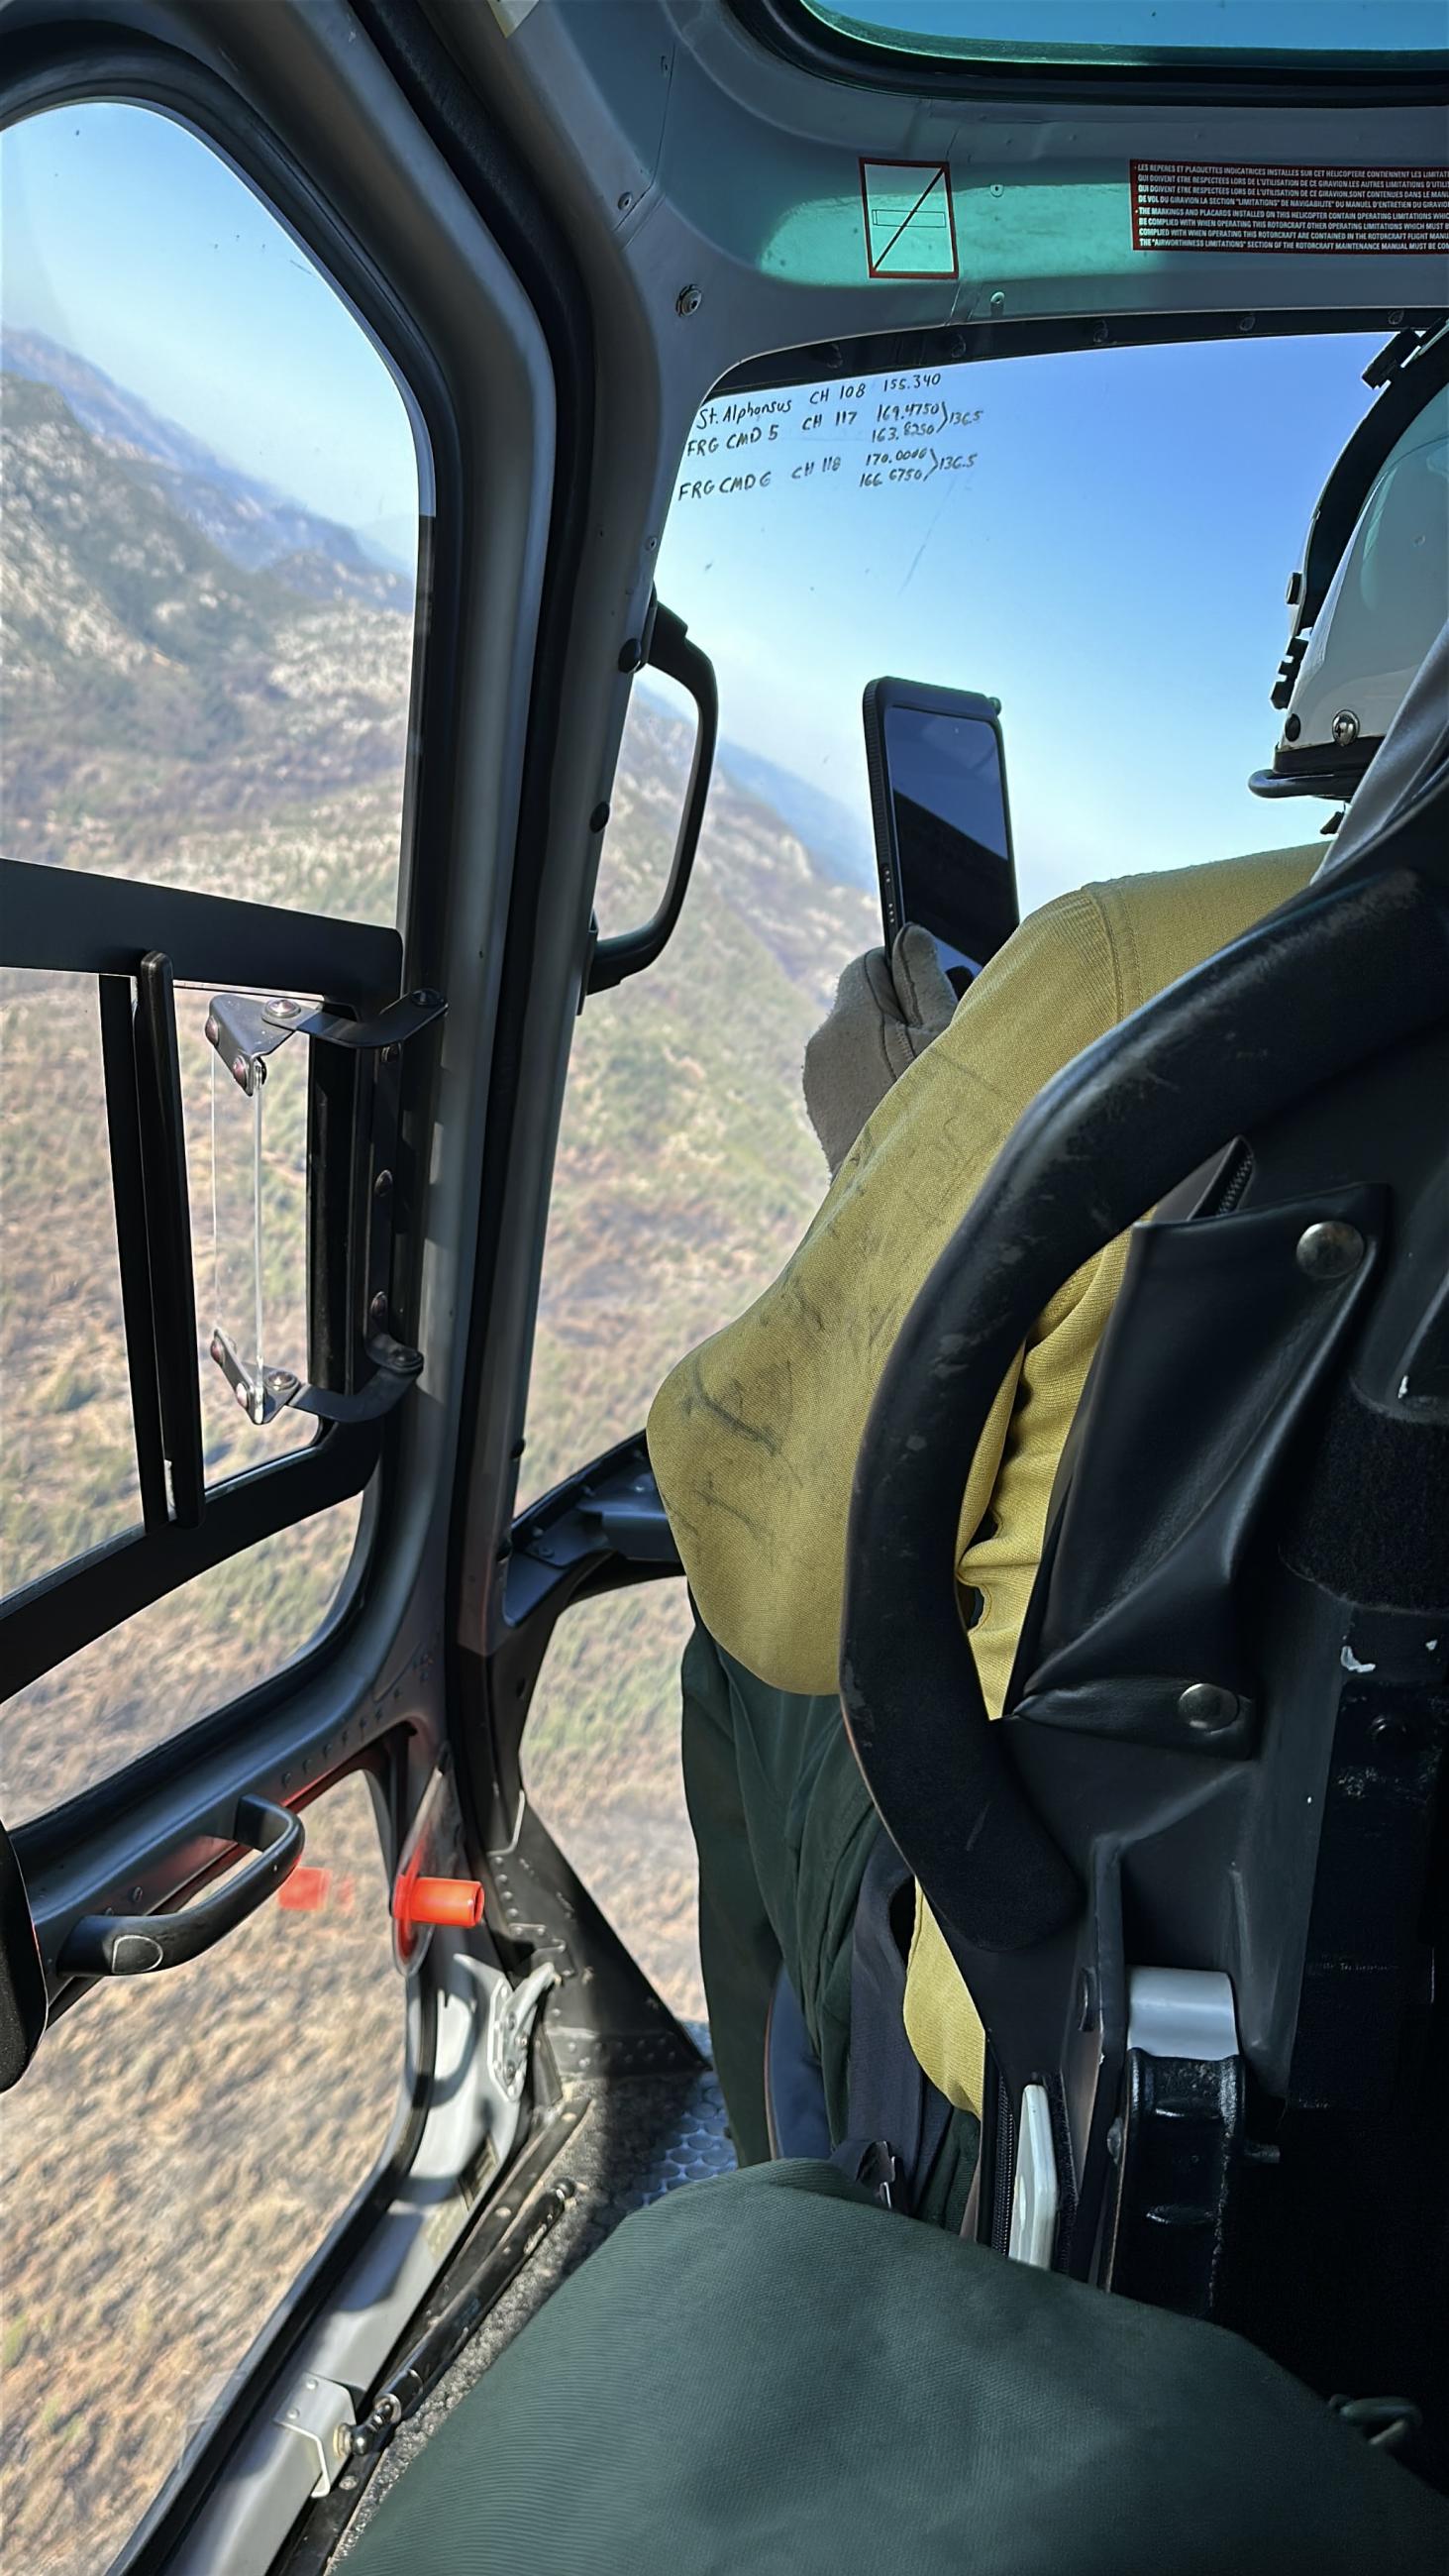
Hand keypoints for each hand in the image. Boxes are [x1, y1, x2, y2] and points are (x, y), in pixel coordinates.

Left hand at [803, 925, 956, 1178]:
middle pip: (862, 1004)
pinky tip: (905, 1109)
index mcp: (849, 1018)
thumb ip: (924, 975)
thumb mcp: (948, 1033)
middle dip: (898, 1015)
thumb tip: (910, 933)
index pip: (869, 961)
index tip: (934, 1000)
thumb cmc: (942, 1109)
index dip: (906, 974)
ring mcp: (816, 1086)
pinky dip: (875, 1083)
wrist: (913, 1198)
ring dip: (887, 1051)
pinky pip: (849, 1079)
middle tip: (938, 1049)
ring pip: (855, 1043)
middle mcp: (821, 1047)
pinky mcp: (821, 1117)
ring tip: (924, 1085)